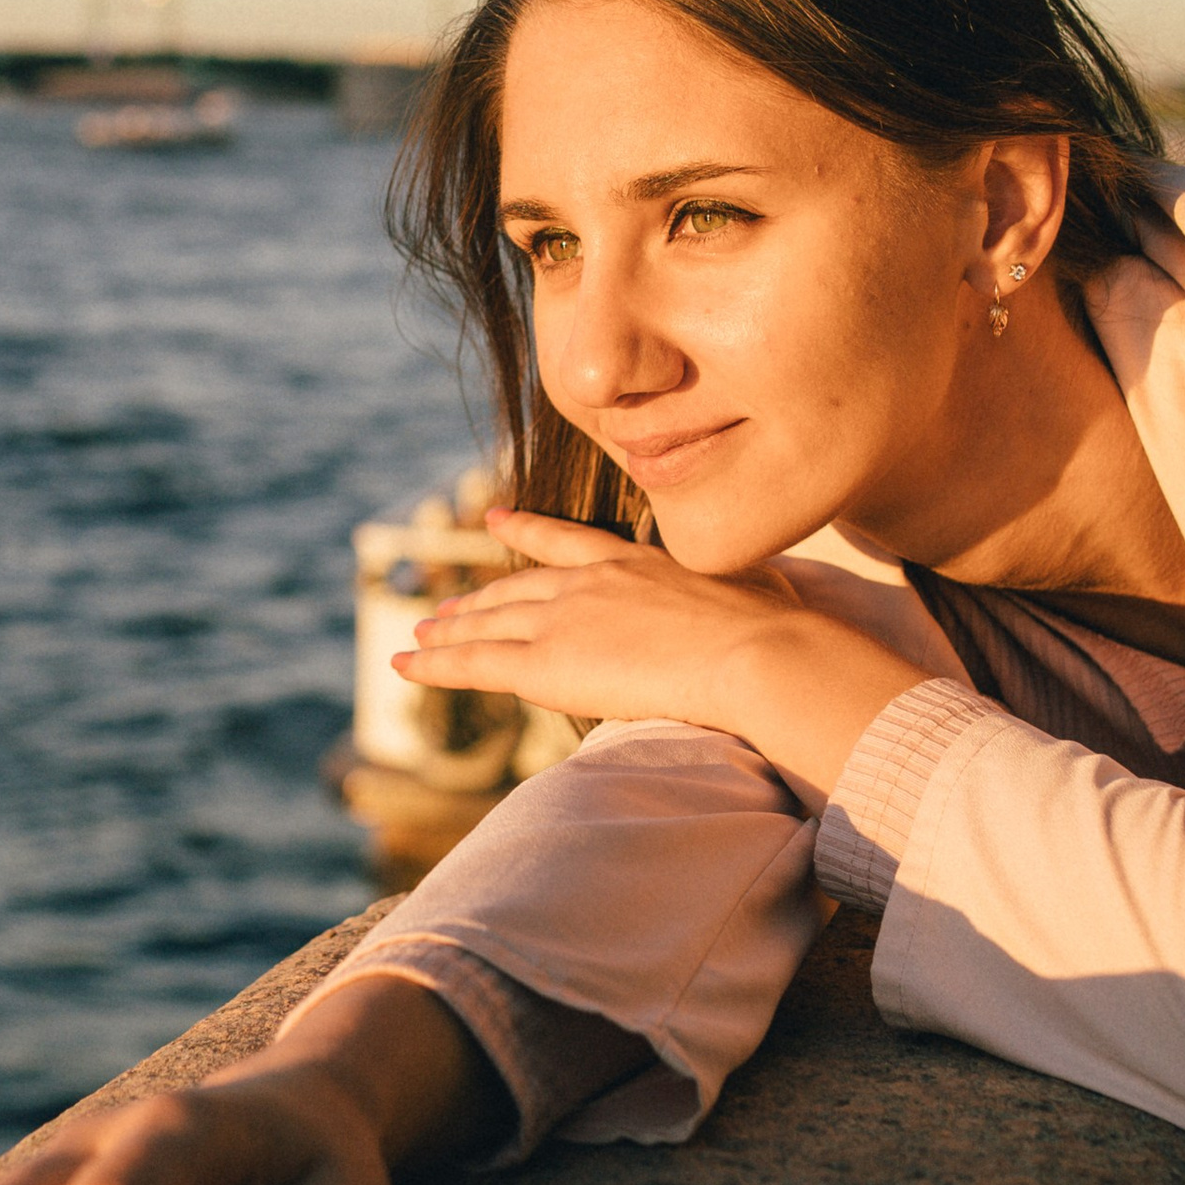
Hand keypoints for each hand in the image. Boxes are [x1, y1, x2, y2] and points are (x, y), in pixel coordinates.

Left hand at [396, 511, 930, 804]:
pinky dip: (435, 663)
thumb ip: (744, 599)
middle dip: (479, 596)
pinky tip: (406, 664)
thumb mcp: (757, 595)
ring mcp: (567, 618)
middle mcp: (593, 580)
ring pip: (490, 622)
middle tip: (444, 603)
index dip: (527, 533)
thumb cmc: (779, 632)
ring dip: (451, 629)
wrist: (762, 652)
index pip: (570, 541)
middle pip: (518, 585)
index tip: (497, 521)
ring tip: (421, 634)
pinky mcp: (550, 662)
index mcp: (639, 563)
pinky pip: (477, 663)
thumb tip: (779, 617)